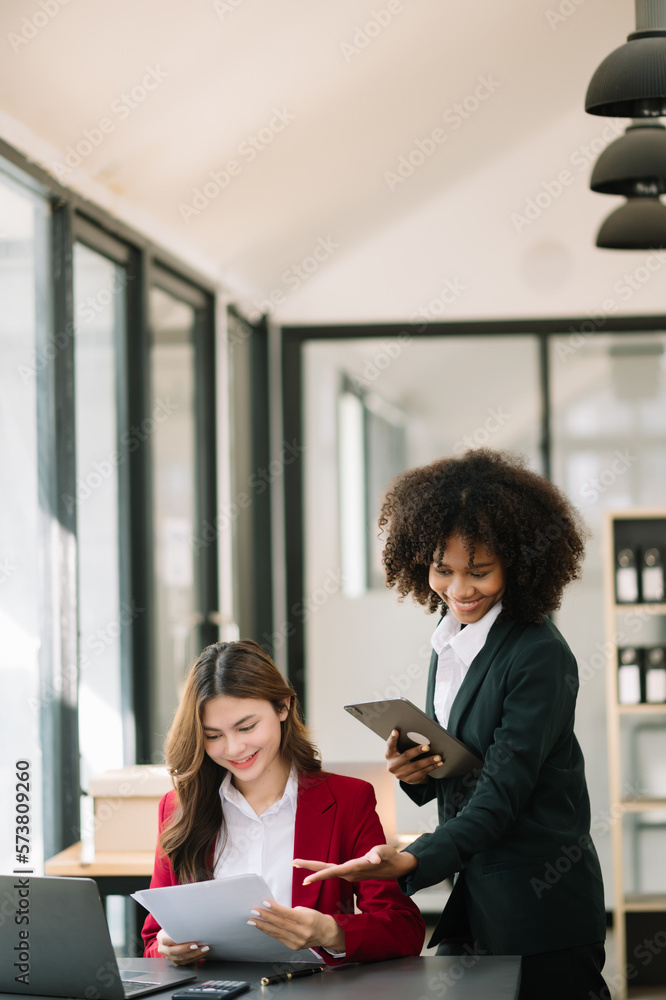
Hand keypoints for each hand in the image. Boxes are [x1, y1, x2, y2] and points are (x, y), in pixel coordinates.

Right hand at [156, 928, 209, 965]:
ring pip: (181, 959)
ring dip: (194, 954)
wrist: (172, 934)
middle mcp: (163, 949)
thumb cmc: (175, 927)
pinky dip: (196, 958)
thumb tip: (190, 918)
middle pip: (173, 952)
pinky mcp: (176, 961)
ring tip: (204, 949)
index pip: (166, 940)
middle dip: (187, 949)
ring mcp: (169, 957)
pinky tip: (203, 953)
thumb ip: (178, 924)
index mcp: (161, 938)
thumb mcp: (174, 923)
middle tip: (197, 945)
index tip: (186, 938)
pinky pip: (186, 962)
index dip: (176, 940)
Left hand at [248, 899, 344, 951]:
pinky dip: (270, 932)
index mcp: (307, 920)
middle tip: (254, 911)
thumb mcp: (306, 911)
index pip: (288, 913)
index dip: (275, 908)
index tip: (264, 902)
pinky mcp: (294, 947)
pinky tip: (262, 927)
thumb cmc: (315, 918)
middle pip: (280, 924)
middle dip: (265, 917)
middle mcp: (303, 933)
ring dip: (263, 926)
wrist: (326, 933)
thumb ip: (291, 912)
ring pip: (277, 933)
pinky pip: (279, 938)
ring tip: (252, 920)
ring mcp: (298, 942)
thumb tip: (274, 911)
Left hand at [293, 844, 417, 883]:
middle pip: (326, 870)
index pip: (333, 871)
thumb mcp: (384, 853)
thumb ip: (378, 856)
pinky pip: (333, 870)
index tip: (305, 880)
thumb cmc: (389, 858)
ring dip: (314, 868)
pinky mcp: (351, 871)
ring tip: (298, 864)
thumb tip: (375, 860)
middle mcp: (349, 872)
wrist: (396, 867)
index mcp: (354, 868)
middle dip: (309, 868)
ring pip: (328, 870)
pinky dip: (322, 870)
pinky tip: (315, 870)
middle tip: (293, 864)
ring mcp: (349, 872)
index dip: (319, 875)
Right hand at [385, 729, 443, 783]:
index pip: (390, 745)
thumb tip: (416, 733)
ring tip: (438, 757)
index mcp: (389, 754)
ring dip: (429, 761)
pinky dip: (432, 767)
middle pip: (406, 756)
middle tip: (428, 747)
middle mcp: (392, 765)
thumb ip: (403, 741)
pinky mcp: (409, 780)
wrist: (402, 772)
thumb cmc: (402, 754)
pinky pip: (422, 773)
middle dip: (417, 751)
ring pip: (416, 766)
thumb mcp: (399, 749)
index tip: (395, 731)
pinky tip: (439, 763)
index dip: (392, 738)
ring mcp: (400, 774)